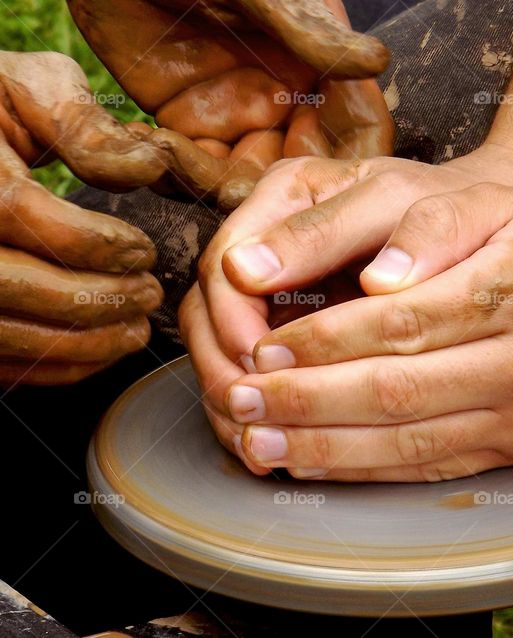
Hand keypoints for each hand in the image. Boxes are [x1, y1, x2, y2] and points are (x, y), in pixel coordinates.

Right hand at [0, 52, 161, 384]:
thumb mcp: (26, 86)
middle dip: (91, 299)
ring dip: (78, 343)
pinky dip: (49, 364)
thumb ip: (83, 124)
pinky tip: (99, 351)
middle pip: (7, 283)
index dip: (89, 240)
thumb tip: (146, 166)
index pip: (18, 211)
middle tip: (149, 296)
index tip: (142, 249)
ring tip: (136, 330)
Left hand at [69, 0, 393, 208]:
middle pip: (303, 172)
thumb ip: (310, 33)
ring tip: (169, 152)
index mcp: (319, 65)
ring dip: (212, 186)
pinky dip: (171, 169)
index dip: (357, 169)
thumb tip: (378, 62)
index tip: (342, 203)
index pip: (358, 129)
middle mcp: (286, 99)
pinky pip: (190, 167)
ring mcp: (235, 114)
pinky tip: (145, 141)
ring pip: (244, 181)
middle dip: (279, 200)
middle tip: (237, 195)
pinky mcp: (184, 121)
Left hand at [189, 180, 512, 479]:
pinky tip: (327, 467)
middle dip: (306, 401)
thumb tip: (374, 276)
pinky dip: (376, 471)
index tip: (264, 346)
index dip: (322, 341)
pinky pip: (441, 466)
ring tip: (262, 442)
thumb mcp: (512, 202)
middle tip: (240, 399)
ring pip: (413, 441)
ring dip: (328, 447)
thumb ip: (437, 225)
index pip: (399, 323)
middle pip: (397, 391)